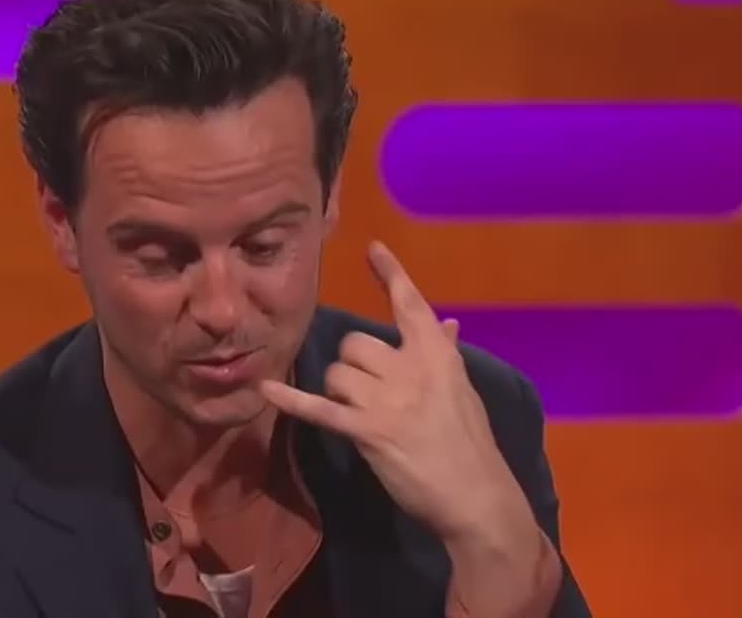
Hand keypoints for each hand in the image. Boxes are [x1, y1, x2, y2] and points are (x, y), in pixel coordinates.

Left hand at [260, 241, 530, 541]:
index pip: (410, 304)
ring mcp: (386, 399)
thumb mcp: (462, 390)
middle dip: (354, 365)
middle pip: (355, 344)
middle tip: (370, 394)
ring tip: (363, 417)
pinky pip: (319, 408)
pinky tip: (267, 388)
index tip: (373, 248)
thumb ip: (446, 352)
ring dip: (341, 393)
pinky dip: (290, 399)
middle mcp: (409, 368)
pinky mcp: (366, 430)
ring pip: (337, 373)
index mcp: (436, 354)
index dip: (391, 275)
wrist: (474, 494)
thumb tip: (448, 323)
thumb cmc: (470, 443)